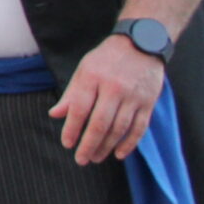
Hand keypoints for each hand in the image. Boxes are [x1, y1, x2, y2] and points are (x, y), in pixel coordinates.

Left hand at [50, 35, 168, 164]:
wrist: (141, 44)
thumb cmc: (107, 59)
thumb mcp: (84, 69)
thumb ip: (71, 94)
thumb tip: (55, 115)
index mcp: (93, 77)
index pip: (80, 108)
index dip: (72, 128)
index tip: (67, 144)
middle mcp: (114, 87)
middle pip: (100, 123)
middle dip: (89, 144)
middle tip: (81, 159)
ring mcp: (133, 96)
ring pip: (119, 128)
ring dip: (107, 146)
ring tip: (96, 158)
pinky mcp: (148, 102)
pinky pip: (139, 127)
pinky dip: (129, 143)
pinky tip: (119, 154)